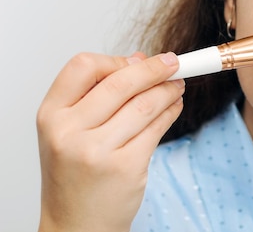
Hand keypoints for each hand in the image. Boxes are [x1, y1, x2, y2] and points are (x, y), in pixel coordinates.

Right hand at [36, 52, 184, 231]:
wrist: (77, 224)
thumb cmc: (75, 175)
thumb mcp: (71, 131)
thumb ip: (99, 94)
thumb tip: (139, 59)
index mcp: (51, 115)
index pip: (83, 66)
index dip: (115, 60)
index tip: (136, 60)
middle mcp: (69, 132)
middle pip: (121, 82)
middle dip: (155, 69)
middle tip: (174, 63)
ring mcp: (97, 151)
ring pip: (145, 104)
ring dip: (168, 89)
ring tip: (177, 84)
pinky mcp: (126, 166)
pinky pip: (157, 128)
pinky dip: (172, 111)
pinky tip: (175, 106)